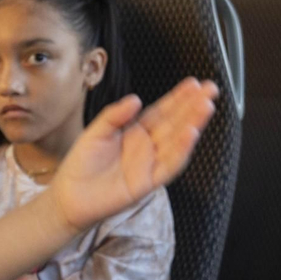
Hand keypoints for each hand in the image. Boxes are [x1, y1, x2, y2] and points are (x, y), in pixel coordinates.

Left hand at [49, 78, 217, 231]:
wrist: (70, 196)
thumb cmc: (82, 164)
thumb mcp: (96, 132)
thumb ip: (114, 116)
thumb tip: (136, 99)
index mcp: (136, 131)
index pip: (162, 111)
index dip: (178, 98)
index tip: (194, 83)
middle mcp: (148, 146)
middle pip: (175, 123)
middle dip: (194, 105)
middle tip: (211, 89)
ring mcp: (150, 164)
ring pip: (177, 141)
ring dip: (193, 123)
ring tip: (206, 106)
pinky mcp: (148, 182)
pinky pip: (170, 165)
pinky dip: (181, 150)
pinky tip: (191, 133)